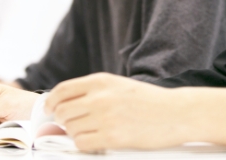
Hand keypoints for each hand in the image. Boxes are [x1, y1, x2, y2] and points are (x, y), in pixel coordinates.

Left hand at [46, 73, 184, 151]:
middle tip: (71, 124)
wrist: (176, 113)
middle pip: (61, 111)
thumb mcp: (119, 85)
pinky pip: (81, 143)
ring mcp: (105, 117)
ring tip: (90, 131)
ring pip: (70, 128)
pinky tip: (96, 140)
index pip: (61, 90)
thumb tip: (64, 103)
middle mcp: (100, 96)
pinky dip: (83, 144)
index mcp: (100, 80)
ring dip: (74, 132)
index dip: (51, 102)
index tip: (49, 110)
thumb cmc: (149, 100)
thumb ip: (93, 91)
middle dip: (61, 120)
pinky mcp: (112, 137)